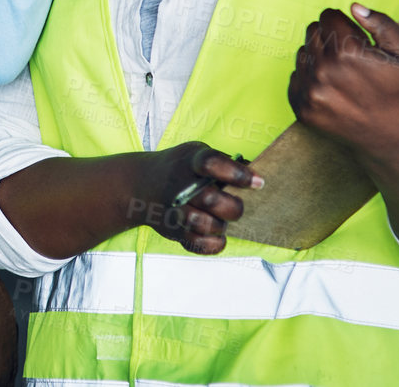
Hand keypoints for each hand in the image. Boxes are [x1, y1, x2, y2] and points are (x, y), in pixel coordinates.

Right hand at [131, 141, 261, 254]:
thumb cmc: (178, 169)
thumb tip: (257, 178)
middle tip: (236, 206)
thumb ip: (224, 164)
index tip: (258, 182)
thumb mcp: (196, 154)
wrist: (140, 184)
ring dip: (219, 225)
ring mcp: (174, 210)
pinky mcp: (173, 231)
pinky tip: (216, 235)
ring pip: (202, 223)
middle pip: (210, 199)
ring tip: (221, 220)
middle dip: (231, 207)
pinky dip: (213, 243)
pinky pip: (198, 244)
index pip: (212, 164)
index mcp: (190, 161)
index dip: (237, 174)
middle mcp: (179, 185)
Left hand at [288, 5, 398, 162]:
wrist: (390, 135)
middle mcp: (324, 70)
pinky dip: (309, 78)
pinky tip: (331, 89)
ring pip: (302, 52)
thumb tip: (353, 7)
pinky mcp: (301, 107)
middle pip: (312, 31)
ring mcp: (310, 91)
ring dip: (318, 57)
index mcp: (347, 52)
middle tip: (348, 56)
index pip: (327, 16)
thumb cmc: (397, 90)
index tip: (354, 37)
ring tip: (341, 74)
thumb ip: (381, 23)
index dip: (342, 23)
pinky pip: (295, 76)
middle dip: (329, 37)